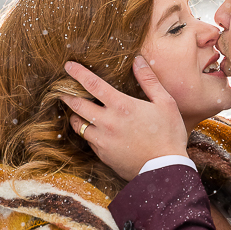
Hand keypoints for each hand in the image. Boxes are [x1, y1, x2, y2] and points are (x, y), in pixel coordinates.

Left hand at [61, 57, 188, 180]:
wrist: (165, 169)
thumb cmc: (169, 134)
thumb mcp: (165, 103)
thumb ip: (149, 80)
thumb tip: (138, 60)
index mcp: (122, 106)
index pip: (93, 84)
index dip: (78, 73)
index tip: (68, 66)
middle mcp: (107, 122)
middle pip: (77, 105)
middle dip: (66, 94)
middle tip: (61, 89)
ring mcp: (102, 140)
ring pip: (78, 125)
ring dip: (75, 116)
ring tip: (77, 111)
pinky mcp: (103, 155)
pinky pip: (88, 141)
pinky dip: (87, 133)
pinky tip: (94, 131)